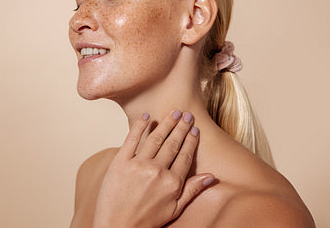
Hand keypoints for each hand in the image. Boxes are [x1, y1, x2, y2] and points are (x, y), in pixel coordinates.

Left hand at [92, 110, 214, 227]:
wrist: (117, 227)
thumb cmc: (147, 220)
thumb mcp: (174, 209)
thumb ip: (192, 190)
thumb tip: (212, 177)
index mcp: (172, 183)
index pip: (185, 155)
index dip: (191, 140)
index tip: (195, 129)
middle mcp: (156, 171)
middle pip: (172, 143)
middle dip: (181, 127)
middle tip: (187, 114)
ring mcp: (137, 165)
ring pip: (155, 138)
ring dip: (166, 123)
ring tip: (174, 113)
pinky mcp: (120, 162)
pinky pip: (131, 139)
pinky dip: (139, 126)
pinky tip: (146, 117)